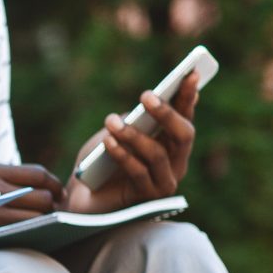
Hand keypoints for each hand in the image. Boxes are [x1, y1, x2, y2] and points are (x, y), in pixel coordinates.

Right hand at [0, 162, 61, 227]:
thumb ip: (6, 176)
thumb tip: (44, 186)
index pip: (37, 174)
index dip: (55, 183)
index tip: (59, 191)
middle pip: (40, 197)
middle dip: (52, 204)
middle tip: (53, 208)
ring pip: (33, 217)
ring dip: (43, 219)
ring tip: (43, 220)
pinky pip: (19, 230)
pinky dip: (30, 229)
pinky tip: (29, 229)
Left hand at [68, 74, 199, 212]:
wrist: (82, 198)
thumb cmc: (101, 162)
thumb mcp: (115, 134)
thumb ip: (133, 120)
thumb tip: (146, 105)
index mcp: (172, 145)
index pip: (185, 117)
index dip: (188, 97)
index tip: (190, 74)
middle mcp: (175, 164)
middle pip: (183, 135)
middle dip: (166, 113)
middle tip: (145, 95)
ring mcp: (164, 183)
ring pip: (157, 153)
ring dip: (133, 135)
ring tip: (111, 121)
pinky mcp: (146, 198)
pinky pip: (137, 172)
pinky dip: (122, 154)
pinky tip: (108, 141)